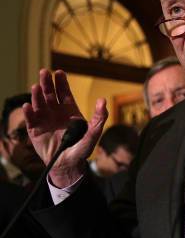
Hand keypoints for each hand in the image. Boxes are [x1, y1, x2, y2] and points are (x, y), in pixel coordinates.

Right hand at [23, 69, 107, 187]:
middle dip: (47, 83)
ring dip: (37, 95)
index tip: (59, 72)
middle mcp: (55, 112)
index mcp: (69, 110)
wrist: (68, 164)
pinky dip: (29, 112)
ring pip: (39, 103)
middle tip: (44, 72)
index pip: (64, 92)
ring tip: (36, 87)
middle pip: (50, 94)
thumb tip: (103, 100)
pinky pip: (30, 119)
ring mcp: (44, 119)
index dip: (61, 82)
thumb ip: (99, 117)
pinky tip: (28, 106)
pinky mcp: (35, 130)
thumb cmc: (81, 148)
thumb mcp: (93, 133)